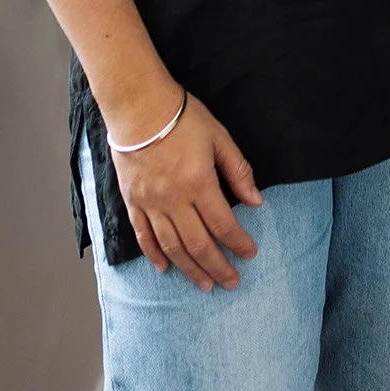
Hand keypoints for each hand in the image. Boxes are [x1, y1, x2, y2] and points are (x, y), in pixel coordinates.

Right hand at [109, 90, 263, 290]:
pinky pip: (143, 236)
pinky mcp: (132, 201)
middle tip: (231, 282)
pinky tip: (166, 269)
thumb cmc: (182, 118)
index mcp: (199, 182)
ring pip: (171, 247)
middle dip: (217, 267)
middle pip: (198, 243)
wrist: (138, 106)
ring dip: (190, 269)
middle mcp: (173, 199)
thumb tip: (256, 201)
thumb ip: (238, 170)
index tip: (250, 255)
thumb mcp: (219, 137)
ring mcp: (150, 203)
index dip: (238, 243)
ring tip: (204, 285)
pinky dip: (154, 255)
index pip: (223, 224)